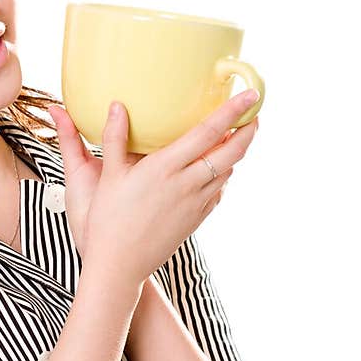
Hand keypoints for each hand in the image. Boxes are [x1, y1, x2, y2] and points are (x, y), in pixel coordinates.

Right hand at [58, 89, 260, 281]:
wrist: (120, 265)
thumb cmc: (108, 221)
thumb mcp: (108, 176)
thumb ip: (115, 138)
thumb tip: (117, 106)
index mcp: (165, 168)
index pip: (209, 132)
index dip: (232, 111)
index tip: (250, 95)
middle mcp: (187, 184)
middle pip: (231, 152)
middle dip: (247, 130)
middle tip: (252, 113)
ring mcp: (195, 204)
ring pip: (228, 171)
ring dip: (236, 152)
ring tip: (235, 136)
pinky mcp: (197, 219)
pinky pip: (218, 190)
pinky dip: (223, 175)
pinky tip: (215, 169)